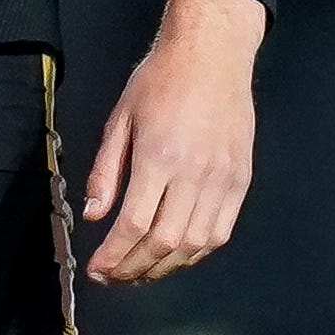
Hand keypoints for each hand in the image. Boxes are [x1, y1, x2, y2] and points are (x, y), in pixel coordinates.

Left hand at [83, 0, 265, 284]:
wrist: (211, 56)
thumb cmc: (159, 81)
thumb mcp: (119, 118)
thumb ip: (107, 171)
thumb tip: (94, 215)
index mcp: (159, 156)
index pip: (134, 223)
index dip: (114, 255)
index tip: (97, 270)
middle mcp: (195, 174)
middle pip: (165, 242)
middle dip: (135, 269)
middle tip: (113, 278)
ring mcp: (223, 180)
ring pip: (196, 245)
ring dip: (165, 267)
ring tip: (139, 273)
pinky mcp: (241, 181)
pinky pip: (220, 231)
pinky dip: (197, 252)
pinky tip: (174, 256)